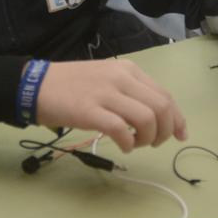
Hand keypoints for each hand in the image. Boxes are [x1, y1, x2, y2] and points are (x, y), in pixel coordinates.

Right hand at [36, 60, 186, 152]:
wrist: (37, 85)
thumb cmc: (72, 86)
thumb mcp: (107, 79)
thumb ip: (130, 93)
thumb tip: (154, 117)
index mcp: (128, 70)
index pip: (164, 95)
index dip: (178, 118)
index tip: (181, 135)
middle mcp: (121, 78)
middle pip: (161, 107)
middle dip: (166, 131)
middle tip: (156, 143)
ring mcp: (105, 93)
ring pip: (146, 118)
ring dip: (148, 138)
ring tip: (137, 144)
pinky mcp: (90, 111)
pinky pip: (121, 130)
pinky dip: (129, 143)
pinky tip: (124, 147)